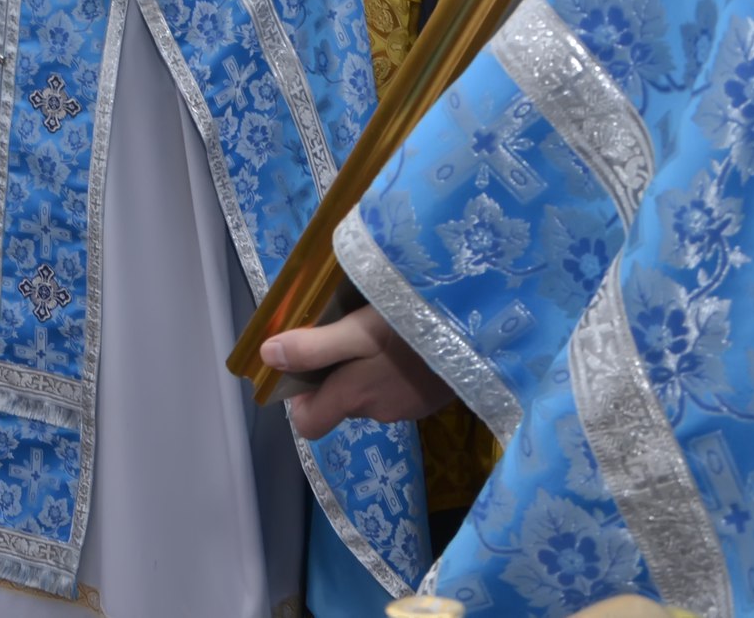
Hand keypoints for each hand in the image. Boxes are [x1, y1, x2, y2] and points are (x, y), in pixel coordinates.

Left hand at [261, 305, 455, 438]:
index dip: (299, 400)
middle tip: (339, 329)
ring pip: (369, 392)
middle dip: (333, 373)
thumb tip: (268, 357)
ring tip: (372, 328)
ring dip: (365, 367)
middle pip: (339, 401)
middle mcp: (379, 411)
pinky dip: (392, 368)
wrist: (485, 336)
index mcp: (354, 398)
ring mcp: (409, 407)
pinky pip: (397, 387)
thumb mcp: (359, 331)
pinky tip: (403, 338)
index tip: (300, 365)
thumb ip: (314, 348)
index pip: (309, 424)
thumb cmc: (415, 329)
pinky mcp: (433, 397)